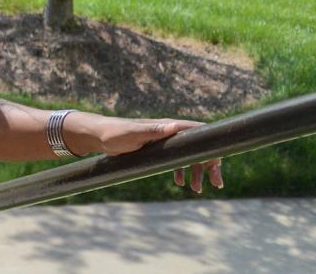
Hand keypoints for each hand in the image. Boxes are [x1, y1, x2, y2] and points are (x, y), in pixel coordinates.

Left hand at [70, 114, 223, 192]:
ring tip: (195, 189)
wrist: (98, 137)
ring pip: (188, 156)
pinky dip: (182, 171)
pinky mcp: (157, 151)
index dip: (211, 146)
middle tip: (215, 184)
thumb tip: (175, 126)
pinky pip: (176, 161)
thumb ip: (153, 130)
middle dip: (209, 165)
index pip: (198, 132)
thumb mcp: (134, 133)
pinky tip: (180, 182)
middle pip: (198, 147)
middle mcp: (169, 132)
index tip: (218, 163)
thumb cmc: (115, 133)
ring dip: (195, 172)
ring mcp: (164, 142)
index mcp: (167, 127)